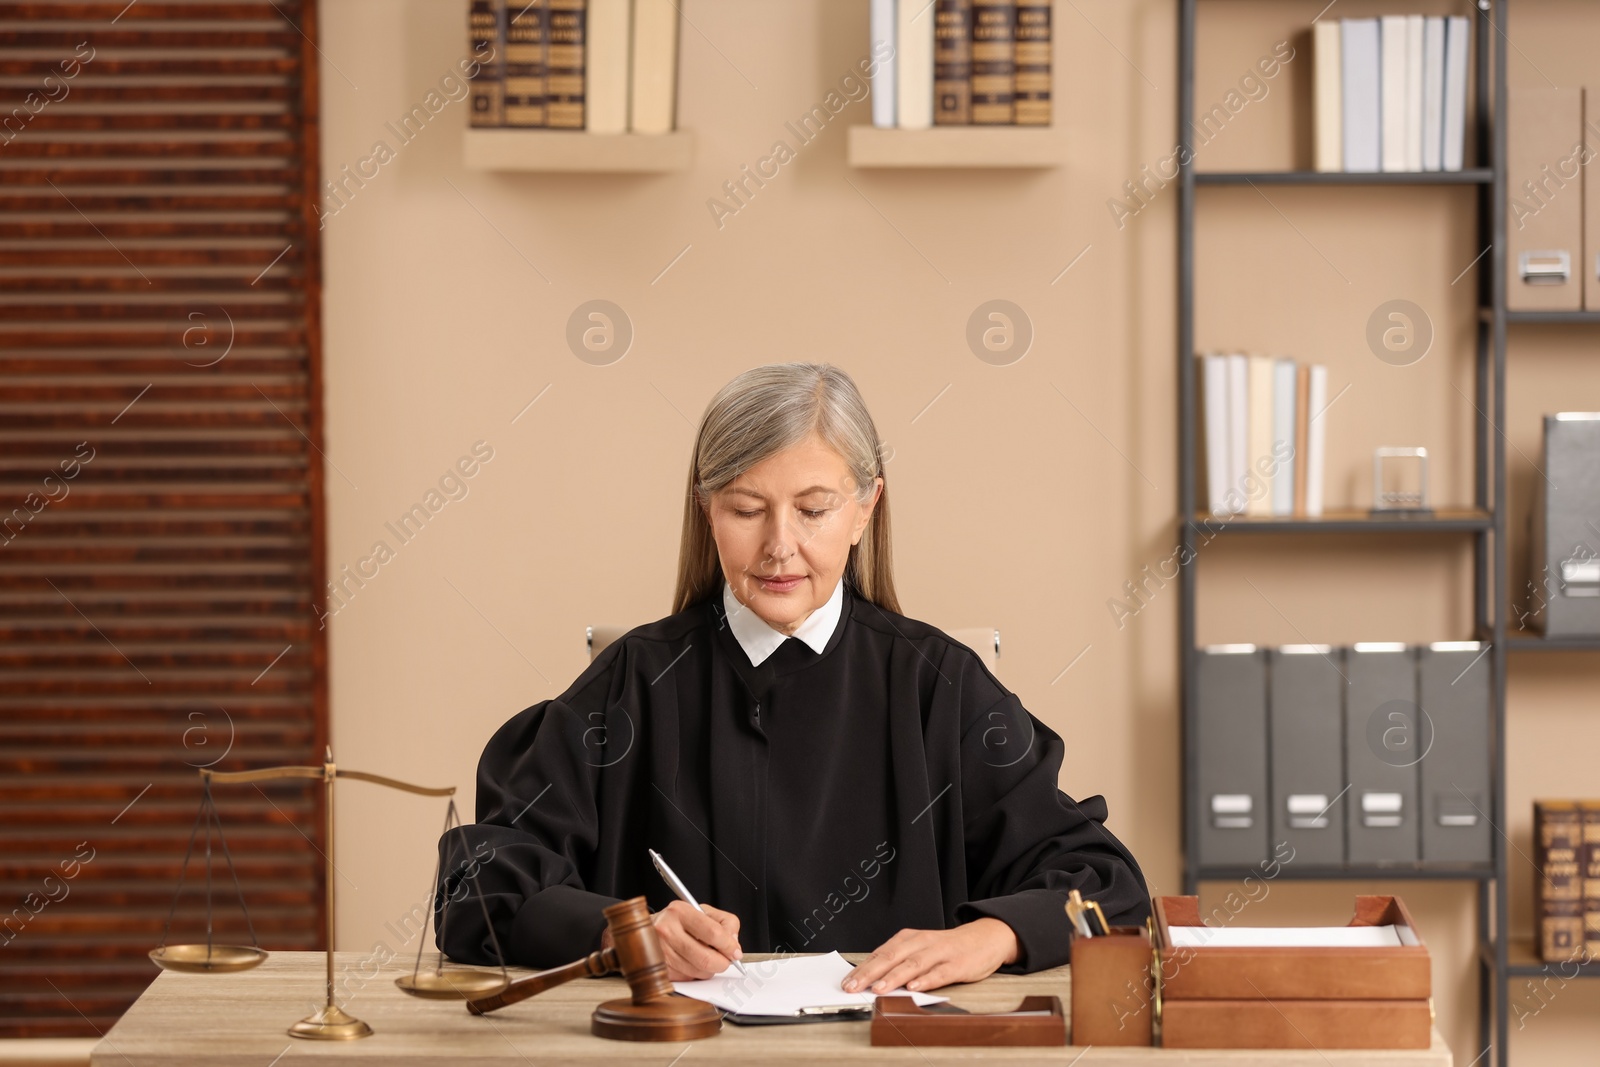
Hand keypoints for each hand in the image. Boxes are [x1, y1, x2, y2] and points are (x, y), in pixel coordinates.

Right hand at [650, 901, 743, 980]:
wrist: (648, 930)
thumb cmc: (679, 921)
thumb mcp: (703, 911)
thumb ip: (726, 923)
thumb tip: (734, 945)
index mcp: (680, 912)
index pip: (712, 932)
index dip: (729, 946)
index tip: (735, 952)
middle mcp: (667, 931)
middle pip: (705, 958)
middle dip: (722, 963)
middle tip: (726, 961)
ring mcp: (661, 953)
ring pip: (698, 972)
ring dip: (709, 969)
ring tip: (705, 956)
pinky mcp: (660, 970)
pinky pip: (688, 979)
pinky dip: (696, 974)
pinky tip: (691, 962)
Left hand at [842, 918, 1018, 993]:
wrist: (983, 938)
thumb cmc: (946, 948)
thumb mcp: (920, 949)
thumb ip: (899, 961)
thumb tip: (872, 977)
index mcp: (909, 939)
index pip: (881, 954)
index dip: (862, 968)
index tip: (846, 982)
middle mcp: (921, 943)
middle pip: (892, 957)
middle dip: (870, 973)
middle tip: (853, 987)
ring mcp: (940, 953)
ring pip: (913, 964)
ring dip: (894, 977)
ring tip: (878, 988)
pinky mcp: (957, 964)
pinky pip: (940, 972)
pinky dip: (926, 980)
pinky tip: (915, 987)